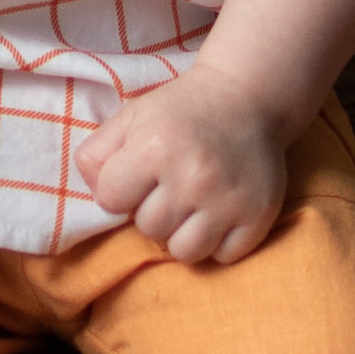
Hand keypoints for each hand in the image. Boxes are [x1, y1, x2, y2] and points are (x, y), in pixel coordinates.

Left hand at [73, 69, 288, 265]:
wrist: (246, 98)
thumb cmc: (179, 112)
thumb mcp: (130, 118)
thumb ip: (96, 155)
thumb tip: (96, 197)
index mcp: (154, 148)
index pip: (111, 201)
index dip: (119, 190)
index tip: (138, 175)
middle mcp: (193, 176)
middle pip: (148, 229)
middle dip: (152, 210)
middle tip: (170, 186)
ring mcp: (228, 200)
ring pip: (185, 252)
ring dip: (183, 233)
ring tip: (191, 205)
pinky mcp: (258, 215)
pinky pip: (224, 256)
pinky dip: (219, 241)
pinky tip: (219, 213)